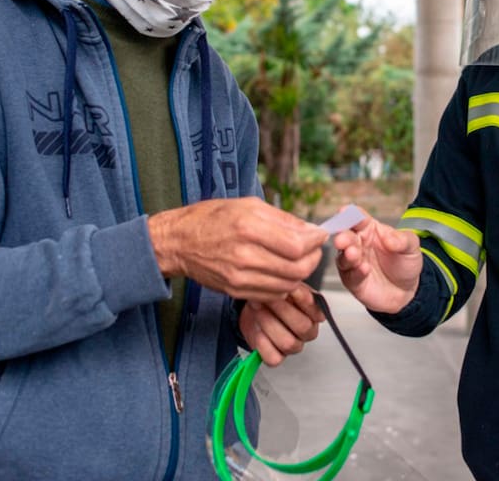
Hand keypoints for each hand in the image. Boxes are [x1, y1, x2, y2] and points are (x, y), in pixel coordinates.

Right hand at [148, 197, 326, 300]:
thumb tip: (310, 229)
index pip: (298, 245)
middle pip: (297, 268)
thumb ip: (282, 219)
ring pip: (288, 284)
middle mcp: (244, 255)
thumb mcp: (248, 205)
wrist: (178, 242)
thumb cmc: (210, 218)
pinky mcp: (236, 291)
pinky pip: (272, 294)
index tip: (320, 235)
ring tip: (299, 260)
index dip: (315, 242)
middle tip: (314, 249)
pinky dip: (284, 284)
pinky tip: (281, 271)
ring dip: (301, 273)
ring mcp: (239, 277)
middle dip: (313, 259)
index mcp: (249, 227)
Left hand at [239, 285, 323, 366]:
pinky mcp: (277, 357)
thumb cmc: (273, 297)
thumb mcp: (285, 286)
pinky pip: (274, 358)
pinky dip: (263, 344)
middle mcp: (307, 332)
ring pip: (288, 343)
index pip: (316, 310)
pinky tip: (257, 330)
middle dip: (282, 310)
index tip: (288, 289)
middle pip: (302, 327)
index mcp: (314, 315)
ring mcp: (293, 346)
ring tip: (258, 309)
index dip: (302, 299)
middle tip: (268, 298)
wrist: (254, 308)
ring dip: (269, 323)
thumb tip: (294, 282)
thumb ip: (292, 286)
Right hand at [332, 210, 422, 313]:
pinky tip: (364, 269)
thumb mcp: (411, 247)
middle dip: (343, 237)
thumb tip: (389, 238)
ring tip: (353, 254)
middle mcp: (358, 244)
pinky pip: (351, 275)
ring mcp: (354, 262)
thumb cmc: (405, 263)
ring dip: (347, 255)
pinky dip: (356, 272)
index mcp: (369, 229)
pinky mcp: (353, 280)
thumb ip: (402, 240)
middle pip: (346, 236)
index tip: (345, 212)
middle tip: (342, 239)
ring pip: (343, 256)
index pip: (358, 218)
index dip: (351, 214)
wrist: (407, 290)